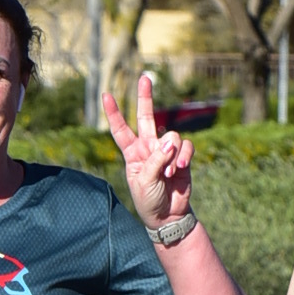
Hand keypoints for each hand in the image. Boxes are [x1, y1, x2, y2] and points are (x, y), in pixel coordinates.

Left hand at [99, 71, 192, 228]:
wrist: (168, 216)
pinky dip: (185, 156)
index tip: (106, 95)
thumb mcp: (144, 182)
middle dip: (145, 98)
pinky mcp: (183, 157)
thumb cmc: (149, 201)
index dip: (114, 113)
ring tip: (168, 173)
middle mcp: (148, 147)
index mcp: (132, 153)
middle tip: (144, 77)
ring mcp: (166, 151)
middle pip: (146, 117)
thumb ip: (155, 160)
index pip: (120, 130)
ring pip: (172, 136)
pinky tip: (180, 168)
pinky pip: (187, 146)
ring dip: (172, 154)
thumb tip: (171, 141)